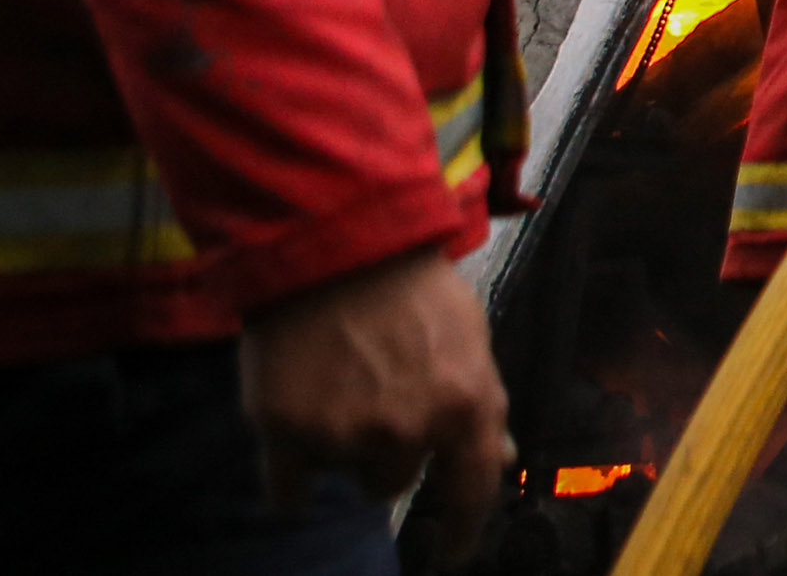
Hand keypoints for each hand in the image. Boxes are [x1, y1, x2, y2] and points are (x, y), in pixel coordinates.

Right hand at [238, 247, 511, 553]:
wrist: (330, 241)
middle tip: (375, 392)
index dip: (466, 529)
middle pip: (396, 480)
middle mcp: (409, 430)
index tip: (456, 552)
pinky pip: (289, 489)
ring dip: (344, 449)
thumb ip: (480, 404)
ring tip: (336, 385)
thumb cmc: (408, 282)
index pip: (473, 491)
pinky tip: (293, 441)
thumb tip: (500, 458)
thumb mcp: (468, 334)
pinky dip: (291, 478)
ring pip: (347, 474)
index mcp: (465, 403)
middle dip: (389, 448)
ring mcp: (345, 436)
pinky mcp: (286, 434)